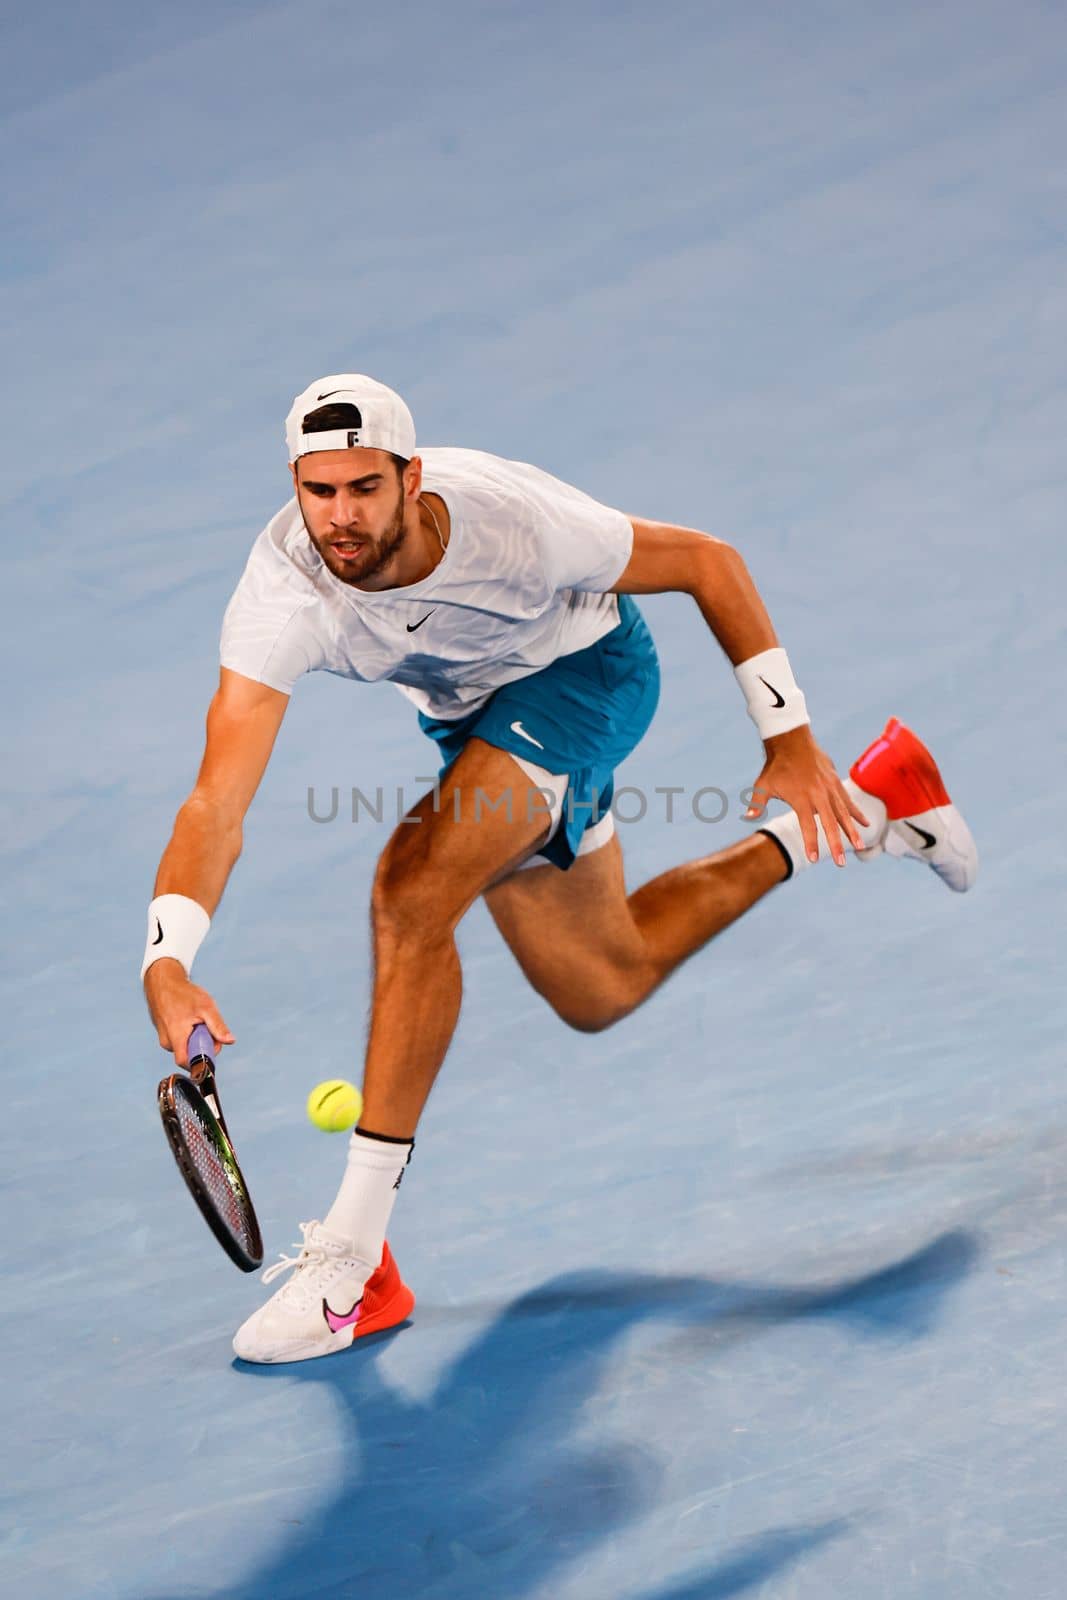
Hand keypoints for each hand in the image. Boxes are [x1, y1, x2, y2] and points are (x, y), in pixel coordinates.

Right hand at [144, 959, 234, 1066]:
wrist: (163, 982)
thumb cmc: (183, 993)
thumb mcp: (206, 1006)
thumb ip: (218, 1026)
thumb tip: (230, 1041)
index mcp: (175, 1036)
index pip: (186, 1062)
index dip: (202, 1060)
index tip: (212, 1046)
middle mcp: (166, 1041)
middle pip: (189, 1054)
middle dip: (202, 1045)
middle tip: (207, 1028)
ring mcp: (163, 1037)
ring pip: (185, 1047)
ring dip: (195, 1038)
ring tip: (197, 1020)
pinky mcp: (164, 1033)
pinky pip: (180, 1040)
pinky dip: (188, 1033)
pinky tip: (189, 1019)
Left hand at [745, 725, 868, 866]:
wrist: (791, 740)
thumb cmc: (775, 766)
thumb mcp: (762, 785)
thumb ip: (757, 803)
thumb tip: (748, 817)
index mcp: (801, 798)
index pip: (807, 826)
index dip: (810, 843)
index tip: (812, 859)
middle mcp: (818, 794)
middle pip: (830, 824)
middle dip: (836, 845)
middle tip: (840, 864)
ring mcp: (830, 788)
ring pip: (844, 813)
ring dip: (852, 831)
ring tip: (860, 846)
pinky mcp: (836, 782)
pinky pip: (848, 800)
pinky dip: (856, 812)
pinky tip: (866, 823)